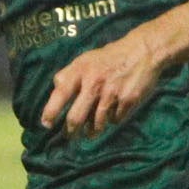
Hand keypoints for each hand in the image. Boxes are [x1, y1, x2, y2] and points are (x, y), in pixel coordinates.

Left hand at [41, 25, 168, 138]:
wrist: (141, 51)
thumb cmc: (108, 58)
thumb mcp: (85, 60)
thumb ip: (69, 75)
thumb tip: (55, 91)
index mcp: (81, 71)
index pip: (61, 94)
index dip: (51, 112)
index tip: (46, 124)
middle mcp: (94, 83)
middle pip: (76, 118)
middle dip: (71, 132)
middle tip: (69, 136)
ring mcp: (111, 93)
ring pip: (96, 124)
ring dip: (91, 131)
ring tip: (90, 132)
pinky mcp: (127, 100)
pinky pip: (115, 120)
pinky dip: (112, 120)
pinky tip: (112, 115)